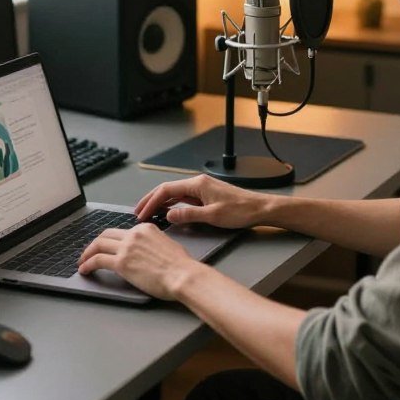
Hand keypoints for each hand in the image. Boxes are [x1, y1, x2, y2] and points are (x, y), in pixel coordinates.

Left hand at [78, 223, 200, 299]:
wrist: (183, 275)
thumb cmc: (181, 266)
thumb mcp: (167, 245)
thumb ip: (152, 244)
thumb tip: (145, 252)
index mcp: (145, 228)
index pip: (121, 231)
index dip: (110, 240)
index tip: (105, 247)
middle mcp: (134, 234)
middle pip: (106, 235)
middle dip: (95, 244)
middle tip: (89, 253)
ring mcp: (126, 247)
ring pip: (98, 245)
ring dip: (87, 254)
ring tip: (82, 262)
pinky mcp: (121, 263)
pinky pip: (97, 260)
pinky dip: (88, 264)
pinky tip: (85, 270)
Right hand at [134, 174, 269, 228]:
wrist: (260, 208)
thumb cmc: (240, 211)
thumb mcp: (212, 216)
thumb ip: (188, 215)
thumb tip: (168, 215)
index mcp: (197, 184)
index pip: (167, 190)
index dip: (151, 202)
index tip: (142, 213)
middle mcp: (198, 183)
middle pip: (168, 189)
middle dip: (152, 200)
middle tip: (139, 212)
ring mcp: (202, 188)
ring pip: (175, 193)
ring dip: (161, 202)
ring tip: (149, 213)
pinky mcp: (207, 195)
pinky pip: (184, 197)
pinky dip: (173, 204)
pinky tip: (169, 212)